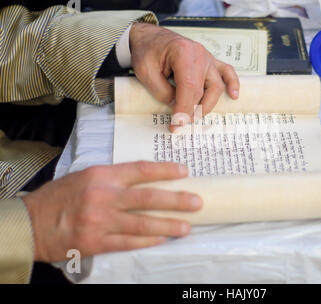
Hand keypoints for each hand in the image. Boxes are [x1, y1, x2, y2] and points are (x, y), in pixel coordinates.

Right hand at [22, 161, 201, 261]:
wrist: (31, 223)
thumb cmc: (59, 197)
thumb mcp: (85, 176)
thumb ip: (113, 178)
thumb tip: (145, 180)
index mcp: (102, 175)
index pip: (140, 170)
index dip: (165, 170)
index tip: (184, 171)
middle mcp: (104, 196)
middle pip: (148, 198)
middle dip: (176, 200)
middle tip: (197, 202)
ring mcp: (100, 221)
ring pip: (142, 224)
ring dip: (167, 225)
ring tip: (187, 227)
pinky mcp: (96, 242)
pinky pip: (128, 243)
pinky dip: (147, 242)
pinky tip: (162, 240)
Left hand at [129, 23, 239, 131]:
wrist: (149, 37)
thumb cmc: (147, 51)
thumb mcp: (146, 72)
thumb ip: (162, 91)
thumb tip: (178, 107)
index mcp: (183, 52)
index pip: (189, 87)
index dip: (184, 109)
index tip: (177, 125)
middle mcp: (199, 54)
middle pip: (204, 89)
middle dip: (194, 110)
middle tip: (181, 123)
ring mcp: (207, 57)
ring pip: (216, 85)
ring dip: (208, 104)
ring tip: (195, 116)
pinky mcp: (209, 61)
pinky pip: (226, 72)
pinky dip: (232, 84)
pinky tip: (233, 95)